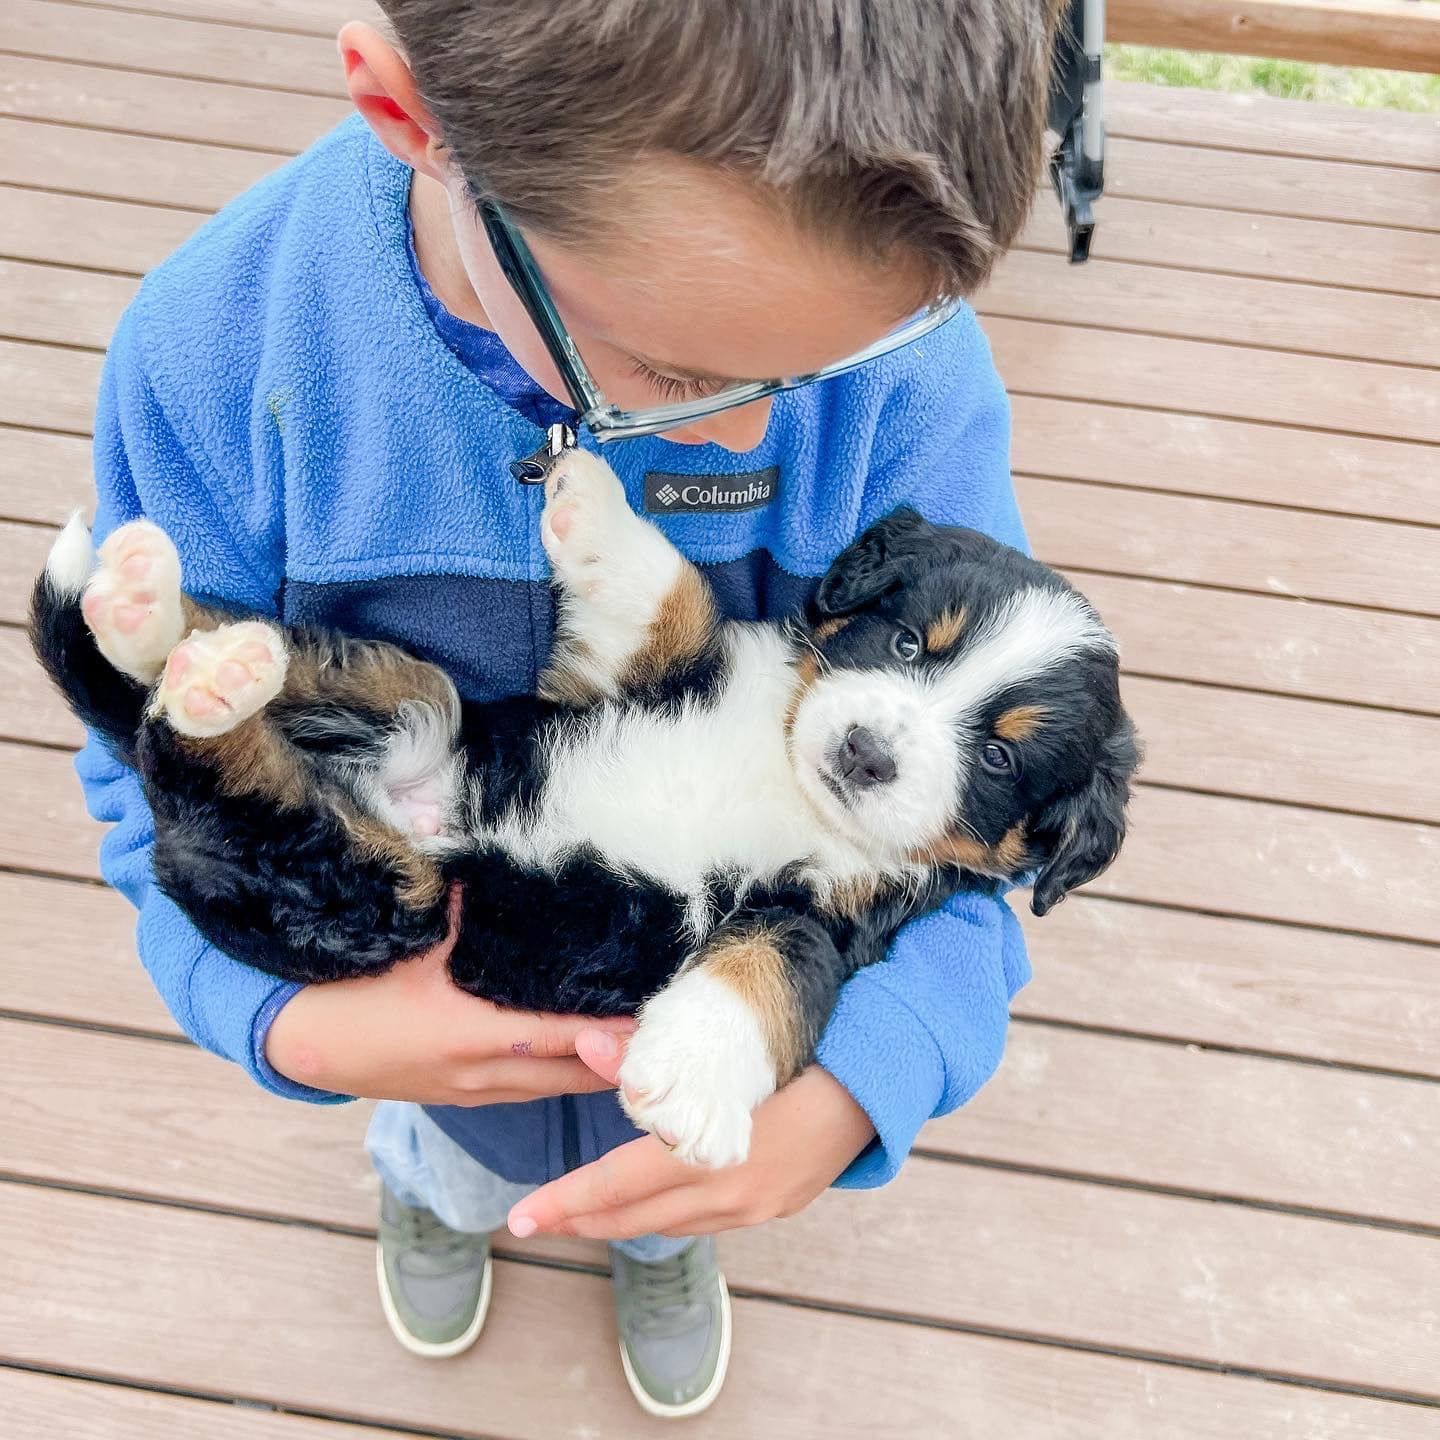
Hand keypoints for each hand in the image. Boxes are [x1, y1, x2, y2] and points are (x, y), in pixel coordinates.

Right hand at [264, 889, 633, 1103]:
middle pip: (572, 1075)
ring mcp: (471, 1093)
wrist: (299, 1045)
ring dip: (592, 1070)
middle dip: (618, 1057)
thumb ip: (464, 908)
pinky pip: (525, 1092)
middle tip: (663, 1031)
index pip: (565, 1036)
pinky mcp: (460, 1098)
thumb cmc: (351, 988)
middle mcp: (481, 1074)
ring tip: (633, 1041)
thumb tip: (500, 867)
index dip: (614, 1032)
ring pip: (552, 1089)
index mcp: (473, 1033)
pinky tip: (577, 1053)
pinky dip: (558, 1075)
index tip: (656, 1017)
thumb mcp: (411, 941)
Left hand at [506, 1033, 874, 1239]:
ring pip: (669, 1224)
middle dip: (582, 1220)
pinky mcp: (774, 1207)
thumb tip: (587, 1044)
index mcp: (710, 1154)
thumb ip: (650, 1057)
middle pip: (637, 1217)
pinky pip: (704, 1220)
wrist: (878, 1082)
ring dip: (621, 1219)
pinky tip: (652, 1202)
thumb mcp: (724, 1051)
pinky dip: (666, 1213)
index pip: (618, 1185)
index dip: (566, 1202)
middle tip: (536, 1220)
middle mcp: (728, 1193)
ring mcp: (754, 1207)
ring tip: (580, 1213)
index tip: (522, 1217)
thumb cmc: (799, 1053)